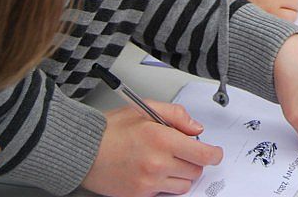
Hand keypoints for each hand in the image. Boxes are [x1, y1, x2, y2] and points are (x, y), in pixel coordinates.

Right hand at [83, 102, 222, 196]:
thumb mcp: (145, 109)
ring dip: (181, 175)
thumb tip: (196, 128)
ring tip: (166, 162)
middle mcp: (157, 163)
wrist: (82, 151)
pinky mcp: (138, 195)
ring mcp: (148, 183)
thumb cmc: (111, 130)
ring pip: (182, 185)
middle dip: (194, 161)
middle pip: (195, 171)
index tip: (214, 153)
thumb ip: (177, 115)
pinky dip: (164, 184)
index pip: (203, 154)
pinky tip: (153, 171)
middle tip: (182, 152)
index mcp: (162, 139)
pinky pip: (164, 194)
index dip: (213, 154)